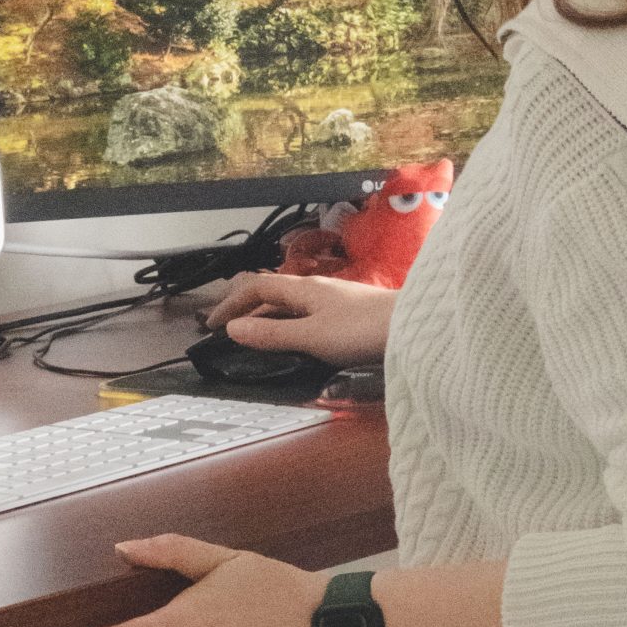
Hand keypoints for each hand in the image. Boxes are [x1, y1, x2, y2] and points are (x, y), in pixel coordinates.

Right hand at [200, 271, 393, 365]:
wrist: (415, 326)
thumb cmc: (365, 329)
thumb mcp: (311, 337)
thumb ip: (272, 334)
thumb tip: (234, 329)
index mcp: (303, 289)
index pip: (256, 287)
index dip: (231, 303)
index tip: (212, 323)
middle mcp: (317, 289)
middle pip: (272, 294)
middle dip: (246, 309)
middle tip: (228, 329)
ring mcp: (335, 300)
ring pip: (291, 304)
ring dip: (268, 317)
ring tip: (255, 336)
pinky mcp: (350, 313)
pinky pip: (308, 314)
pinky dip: (290, 324)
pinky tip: (296, 339)